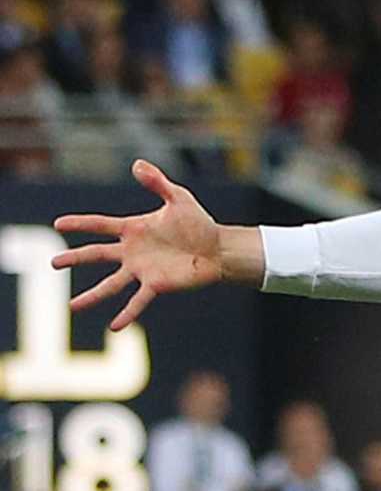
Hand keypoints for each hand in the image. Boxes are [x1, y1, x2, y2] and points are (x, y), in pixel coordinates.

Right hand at [51, 160, 261, 329]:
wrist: (217, 248)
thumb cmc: (198, 223)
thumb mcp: (178, 198)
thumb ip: (157, 182)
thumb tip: (137, 164)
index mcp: (134, 229)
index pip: (100, 225)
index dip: (81, 224)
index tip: (59, 224)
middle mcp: (133, 251)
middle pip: (97, 255)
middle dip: (75, 258)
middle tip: (53, 263)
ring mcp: (143, 270)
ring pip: (111, 284)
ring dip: (92, 295)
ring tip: (71, 307)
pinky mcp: (157, 284)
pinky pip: (138, 301)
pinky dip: (127, 313)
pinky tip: (114, 326)